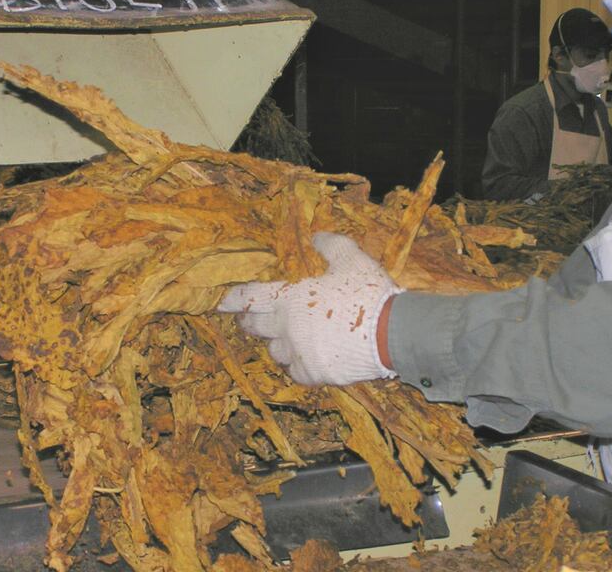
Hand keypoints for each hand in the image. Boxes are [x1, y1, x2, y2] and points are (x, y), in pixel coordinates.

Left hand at [218, 232, 402, 385]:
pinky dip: (297, 365)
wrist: (391, 333)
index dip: (233, 299)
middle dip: (251, 322)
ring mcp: (299, 354)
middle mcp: (287, 329)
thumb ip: (330, 245)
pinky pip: (295, 371)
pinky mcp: (314, 374)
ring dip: (278, 343)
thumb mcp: (352, 259)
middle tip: (251, 319)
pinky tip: (307, 357)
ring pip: (275, 351)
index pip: (251, 298)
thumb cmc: (367, 292)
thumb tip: (316, 237)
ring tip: (287, 338)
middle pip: (256, 327)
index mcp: (290, 299)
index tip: (221, 302)